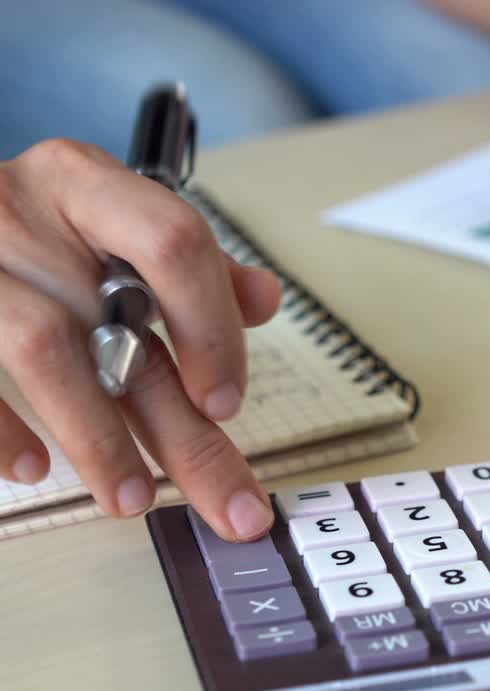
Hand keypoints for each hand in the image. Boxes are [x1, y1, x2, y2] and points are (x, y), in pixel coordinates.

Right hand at [0, 139, 281, 540]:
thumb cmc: (22, 226)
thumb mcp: (102, 222)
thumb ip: (185, 265)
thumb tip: (265, 299)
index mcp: (85, 183)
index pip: (174, 242)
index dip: (210, 326)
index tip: (227, 404)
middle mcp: (24, 210)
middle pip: (118, 324)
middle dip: (187, 433)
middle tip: (235, 507)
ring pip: (41, 348)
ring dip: (97, 438)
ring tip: (130, 498)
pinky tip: (29, 467)